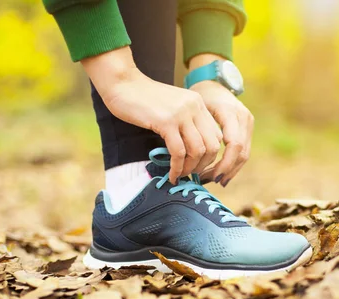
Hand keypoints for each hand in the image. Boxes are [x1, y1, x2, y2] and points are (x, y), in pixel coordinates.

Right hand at [82, 47, 221, 183]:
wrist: (121, 83)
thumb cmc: (142, 98)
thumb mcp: (172, 107)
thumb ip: (184, 123)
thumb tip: (191, 154)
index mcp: (198, 103)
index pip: (217, 135)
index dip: (210, 156)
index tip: (198, 166)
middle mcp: (194, 107)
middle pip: (212, 145)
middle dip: (203, 165)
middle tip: (190, 175)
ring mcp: (181, 113)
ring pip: (197, 150)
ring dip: (189, 169)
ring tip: (179, 175)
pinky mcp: (166, 122)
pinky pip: (178, 152)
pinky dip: (176, 167)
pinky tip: (171, 174)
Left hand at [188, 56, 253, 186]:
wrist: (214, 81)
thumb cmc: (200, 95)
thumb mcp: (196, 109)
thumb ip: (197, 131)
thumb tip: (187, 158)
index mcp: (231, 112)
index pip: (234, 144)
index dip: (224, 163)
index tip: (210, 175)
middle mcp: (244, 118)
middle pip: (242, 153)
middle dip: (226, 170)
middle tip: (209, 180)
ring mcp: (248, 123)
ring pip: (244, 155)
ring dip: (230, 170)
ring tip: (213, 179)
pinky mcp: (248, 128)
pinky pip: (243, 151)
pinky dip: (232, 164)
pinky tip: (220, 172)